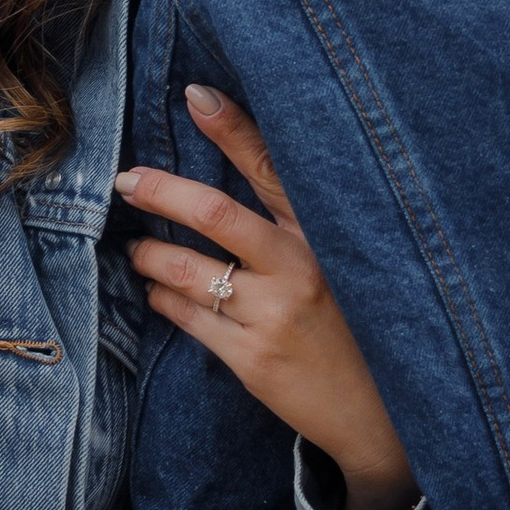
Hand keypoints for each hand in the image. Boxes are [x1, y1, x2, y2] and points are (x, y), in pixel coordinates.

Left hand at [119, 84, 419, 509]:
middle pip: (215, 213)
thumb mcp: (342, 265)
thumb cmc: (357, 328)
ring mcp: (275, 315)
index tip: (195, 95)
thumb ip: (294, 227)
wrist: (383, 414)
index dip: (232, 128)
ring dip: (151, 256)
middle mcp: (301, 267)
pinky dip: (164, 298)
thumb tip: (231, 188)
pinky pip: (190, 318)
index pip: (272, 167)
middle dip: (160, 191)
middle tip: (126, 181)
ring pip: (189, 271)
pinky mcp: (254, 359)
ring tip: (138, 252)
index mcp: (323, 235)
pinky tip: (158, 292)